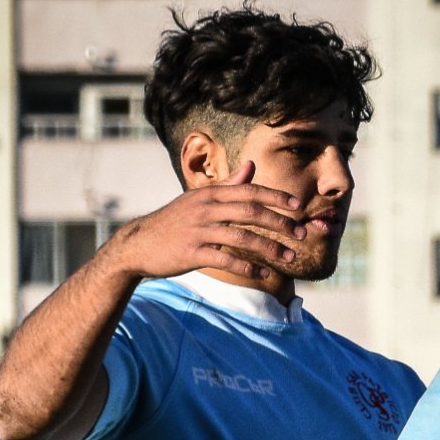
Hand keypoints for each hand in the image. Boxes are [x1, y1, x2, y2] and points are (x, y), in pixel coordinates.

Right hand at [98, 162, 305, 283]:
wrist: (138, 244)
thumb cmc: (174, 221)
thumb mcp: (198, 199)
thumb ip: (227, 185)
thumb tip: (251, 166)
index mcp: (209, 194)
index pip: (249, 191)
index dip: (275, 197)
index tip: (298, 206)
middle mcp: (205, 208)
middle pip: (251, 212)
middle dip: (280, 223)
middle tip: (301, 234)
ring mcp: (198, 231)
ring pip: (242, 237)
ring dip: (269, 248)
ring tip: (289, 258)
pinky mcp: (191, 253)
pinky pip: (225, 259)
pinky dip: (247, 267)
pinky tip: (264, 274)